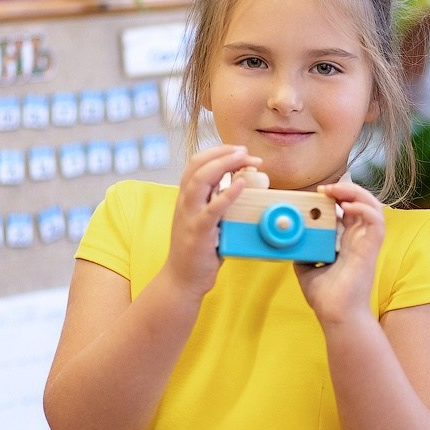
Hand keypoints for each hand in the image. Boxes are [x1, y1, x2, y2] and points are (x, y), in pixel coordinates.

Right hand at [162, 144, 261, 299]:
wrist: (182, 279)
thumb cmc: (199, 250)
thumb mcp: (207, 220)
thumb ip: (216, 202)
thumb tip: (240, 185)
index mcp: (187, 197)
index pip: (198, 163)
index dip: (218, 152)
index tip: (240, 150)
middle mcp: (184, 202)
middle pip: (198, 165)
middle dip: (223, 153)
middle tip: (246, 150)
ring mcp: (189, 217)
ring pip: (200, 181)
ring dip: (223, 165)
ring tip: (244, 158)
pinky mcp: (198, 233)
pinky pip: (212, 209)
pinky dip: (227, 194)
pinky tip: (241, 185)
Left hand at [294, 180, 384, 324]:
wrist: (336, 315)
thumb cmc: (326, 297)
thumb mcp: (305, 268)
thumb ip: (302, 251)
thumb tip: (288, 240)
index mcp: (346, 242)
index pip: (348, 209)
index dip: (337, 196)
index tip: (317, 193)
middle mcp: (358, 239)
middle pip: (361, 202)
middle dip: (346, 189)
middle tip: (325, 189)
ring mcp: (366, 243)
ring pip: (373, 206)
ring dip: (356, 193)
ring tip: (337, 191)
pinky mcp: (371, 249)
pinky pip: (376, 221)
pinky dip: (364, 208)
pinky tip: (347, 206)